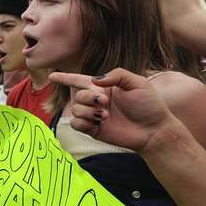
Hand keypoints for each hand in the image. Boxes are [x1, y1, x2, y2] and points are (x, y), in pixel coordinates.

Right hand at [50, 68, 175, 151]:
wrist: (153, 129)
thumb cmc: (149, 105)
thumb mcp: (137, 82)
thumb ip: (116, 75)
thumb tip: (93, 81)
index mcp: (104, 87)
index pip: (79, 80)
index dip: (64, 78)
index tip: (52, 75)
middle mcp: (96, 101)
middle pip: (77, 95)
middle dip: (88, 98)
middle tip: (105, 102)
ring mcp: (93, 116)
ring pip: (75, 110)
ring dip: (88, 112)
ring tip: (105, 116)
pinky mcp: (93, 130)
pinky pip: (76, 124)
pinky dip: (84, 123)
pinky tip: (99, 124)